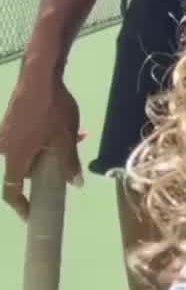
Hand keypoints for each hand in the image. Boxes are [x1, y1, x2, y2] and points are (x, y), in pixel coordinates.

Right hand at [0, 56, 83, 219]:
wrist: (40, 75)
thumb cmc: (51, 110)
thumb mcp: (65, 139)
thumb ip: (69, 163)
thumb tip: (76, 184)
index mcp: (15, 157)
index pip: (11, 191)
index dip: (21, 206)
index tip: (31, 215)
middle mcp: (5, 147)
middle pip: (21, 170)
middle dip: (44, 171)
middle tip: (64, 167)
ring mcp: (6, 131)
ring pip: (28, 150)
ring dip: (48, 150)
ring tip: (75, 137)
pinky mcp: (11, 118)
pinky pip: (26, 136)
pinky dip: (43, 136)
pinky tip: (65, 125)